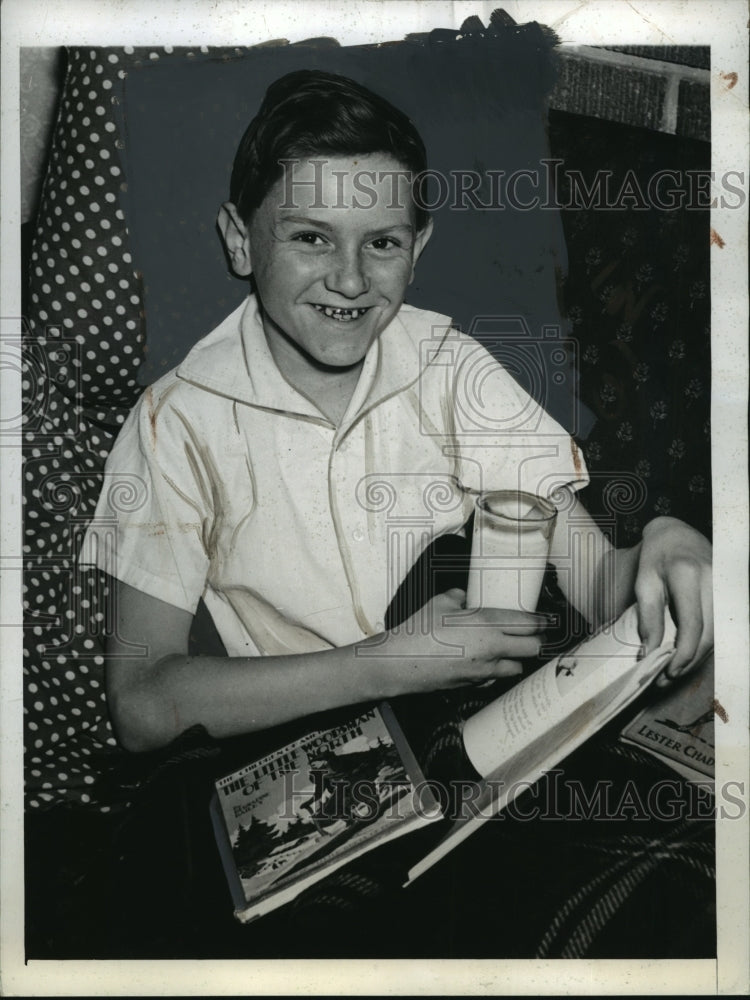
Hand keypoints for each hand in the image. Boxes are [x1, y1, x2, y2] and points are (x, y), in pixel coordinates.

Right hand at [367, 588, 549, 694]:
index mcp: (485, 623)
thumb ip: (458, 597)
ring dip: (517, 658)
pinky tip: (485, 664)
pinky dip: (495, 672)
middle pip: (532, 648)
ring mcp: (483, 670)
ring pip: (516, 667)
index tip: (546, 620)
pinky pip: (494, 678)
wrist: (399, 663)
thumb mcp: (439, 603)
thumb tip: (464, 597)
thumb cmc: (417, 631)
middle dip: (536, 641)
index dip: (541, 622)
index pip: (528, 624)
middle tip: (532, 635)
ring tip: (510, 650)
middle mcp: (490, 648)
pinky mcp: (472, 684)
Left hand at [634, 517, 712, 685]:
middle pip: (710, 634)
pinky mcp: (729, 594)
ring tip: (676, 670)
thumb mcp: (644, 581)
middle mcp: (714, 581)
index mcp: (689, 574)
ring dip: (699, 656)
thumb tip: (649, 651)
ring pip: (719, 634)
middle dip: (691, 661)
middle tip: (669, 677)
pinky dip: (706, 644)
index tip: (667, 672)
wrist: (677, 534)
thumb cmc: (657, 557)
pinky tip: (689, 654)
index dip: (683, 653)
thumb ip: (647, 616)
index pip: (692, 624)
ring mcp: (725, 587)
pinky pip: (721, 627)